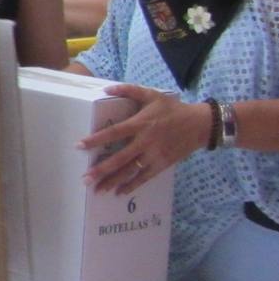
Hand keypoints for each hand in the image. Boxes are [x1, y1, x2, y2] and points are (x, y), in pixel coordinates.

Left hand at [78, 84, 208, 194]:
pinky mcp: (163, 164)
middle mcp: (146, 141)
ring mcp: (155, 155)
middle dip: (102, 169)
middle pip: (120, 158)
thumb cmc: (173, 109)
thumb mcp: (152, 95)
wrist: (201, 124)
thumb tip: (106, 89)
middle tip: (85, 179)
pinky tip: (119, 192)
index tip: (79, 146)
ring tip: (97, 190)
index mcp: (141, 123)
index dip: (96, 139)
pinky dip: (132, 185)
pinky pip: (145, 177)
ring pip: (131, 171)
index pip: (114, 132)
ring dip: (113, 181)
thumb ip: (129, 90)